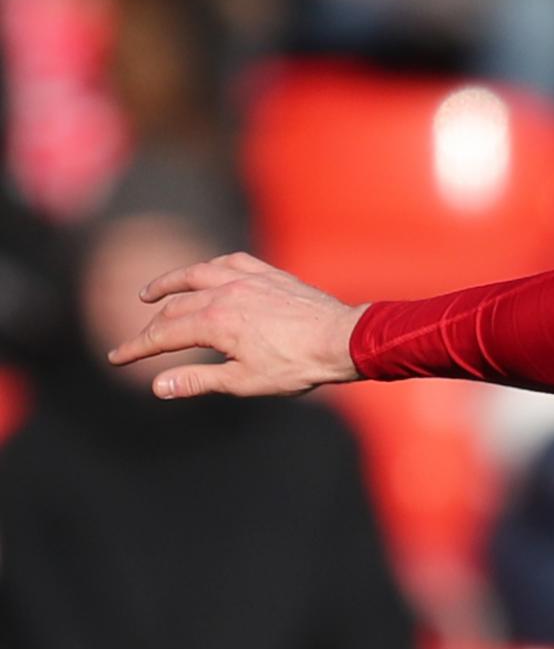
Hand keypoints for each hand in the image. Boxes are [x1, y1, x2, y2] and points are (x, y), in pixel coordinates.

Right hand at [108, 253, 365, 399]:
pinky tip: (205, 272)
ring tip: (150, 294)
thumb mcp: (245, 382)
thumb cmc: (297, 366)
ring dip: (168, 284)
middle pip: (175, 307)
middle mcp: (223, 293)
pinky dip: (209, 266)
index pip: (163, 336)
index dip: (137, 348)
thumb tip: (158, 386)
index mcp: (214, 322)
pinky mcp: (268, 273)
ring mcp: (246, 279)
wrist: (342, 340)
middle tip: (140, 340)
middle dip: (152, 325)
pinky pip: (229, 262)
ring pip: (195, 274)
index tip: (117, 357)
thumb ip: (199, 381)